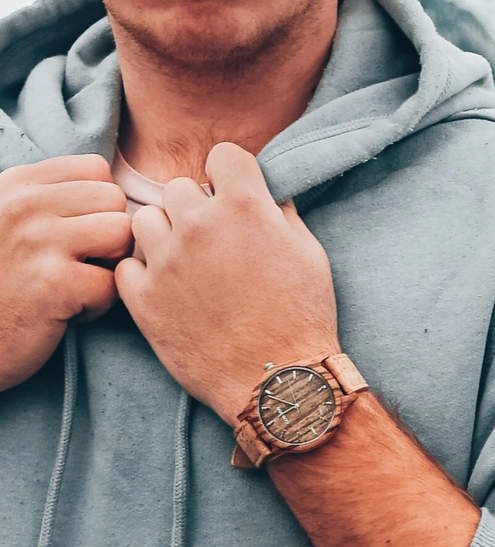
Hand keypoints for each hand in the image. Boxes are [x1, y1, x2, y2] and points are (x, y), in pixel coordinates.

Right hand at [0, 155, 132, 390]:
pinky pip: (113, 284)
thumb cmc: (0, 281)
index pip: (97, 170)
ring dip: (109, 267)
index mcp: (18, 184)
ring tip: (77, 285)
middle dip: (109, 237)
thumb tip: (110, 189)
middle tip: (78, 266)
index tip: (75, 235)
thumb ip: (50, 198)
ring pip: (121, 235)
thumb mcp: (9, 221)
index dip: (99, 207)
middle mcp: (26, 205)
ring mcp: (40, 242)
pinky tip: (68, 311)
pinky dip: (98, 306)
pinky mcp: (56, 284)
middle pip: (115, 200)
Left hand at [115, 142, 339, 426]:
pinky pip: (126, 267)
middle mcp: (199, 225)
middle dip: (195, 211)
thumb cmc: (303, 322)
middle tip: (212, 245)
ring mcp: (166, 262)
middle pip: (179, 189)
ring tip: (185, 268)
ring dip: (163, 238)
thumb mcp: (310, 255)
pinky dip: (142, 276)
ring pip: (145, 221)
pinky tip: (167, 293)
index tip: (233, 199)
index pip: (223, 155)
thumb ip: (281, 213)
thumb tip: (265, 195)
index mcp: (244, 205)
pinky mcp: (143, 300)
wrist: (278, 384)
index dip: (230, 177)